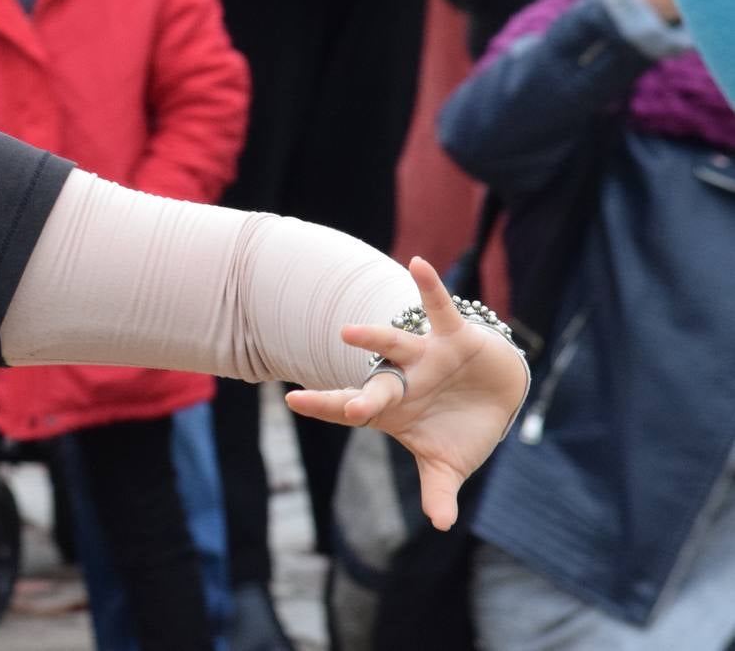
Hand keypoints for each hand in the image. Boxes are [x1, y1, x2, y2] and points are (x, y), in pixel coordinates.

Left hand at [287, 258, 530, 530]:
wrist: (495, 394)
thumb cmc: (459, 428)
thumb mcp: (448, 464)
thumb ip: (438, 489)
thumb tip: (441, 524)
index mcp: (392, 409)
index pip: (352, 408)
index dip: (324, 404)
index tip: (292, 399)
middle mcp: (402, 380)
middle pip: (376, 387)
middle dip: (362, 397)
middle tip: (346, 408)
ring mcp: (424, 357)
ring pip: (394, 344)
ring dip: (374, 338)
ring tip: (347, 331)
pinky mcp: (453, 338)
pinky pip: (439, 309)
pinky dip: (429, 287)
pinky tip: (417, 264)